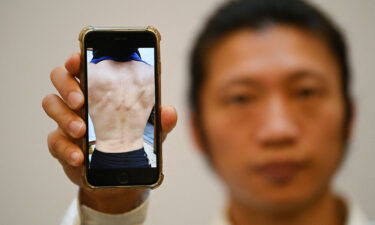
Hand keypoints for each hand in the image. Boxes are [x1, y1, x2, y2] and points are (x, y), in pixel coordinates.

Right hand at [42, 53, 176, 212]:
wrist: (119, 177)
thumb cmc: (132, 144)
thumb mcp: (151, 133)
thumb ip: (159, 122)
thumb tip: (169, 112)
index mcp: (99, 90)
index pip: (83, 66)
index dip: (77, 60)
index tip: (78, 60)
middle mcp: (80, 101)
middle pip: (59, 78)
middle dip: (67, 86)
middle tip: (80, 100)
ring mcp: (67, 121)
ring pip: (52, 105)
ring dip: (65, 117)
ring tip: (81, 131)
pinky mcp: (62, 144)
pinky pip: (54, 141)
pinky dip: (66, 148)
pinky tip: (79, 156)